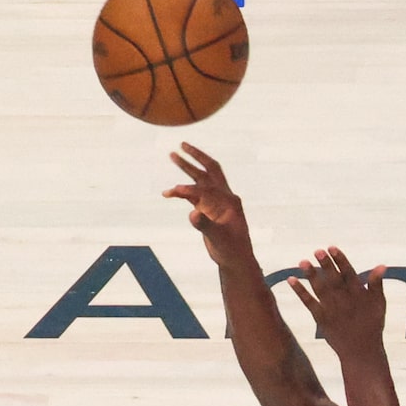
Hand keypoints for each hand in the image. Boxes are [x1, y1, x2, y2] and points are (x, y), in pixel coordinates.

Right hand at [161, 143, 252, 263]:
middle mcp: (224, 196)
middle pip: (208, 170)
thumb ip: (205, 225)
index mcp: (230, 200)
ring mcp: (216, 201)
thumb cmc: (231, 249)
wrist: (235, 259)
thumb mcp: (219, 238)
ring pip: (200, 179)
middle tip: (180, 146)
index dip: (191, 188)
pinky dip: (182, 191)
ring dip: (187, 168)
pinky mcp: (208, 208)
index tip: (175, 191)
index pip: (208, 188)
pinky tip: (169, 192)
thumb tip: (193, 214)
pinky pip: (194, 195)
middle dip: (194, 157)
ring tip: (172, 155)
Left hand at [285, 247, 390, 354]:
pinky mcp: (321, 319)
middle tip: (317, 251)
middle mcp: (344, 300)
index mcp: (358, 294)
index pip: (348, 273)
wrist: (361, 352)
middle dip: (325, 265)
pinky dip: (300, 291)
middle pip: (333, 279)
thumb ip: (376, 284)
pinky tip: (291, 280)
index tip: (332, 248)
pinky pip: (309, 303)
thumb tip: (382, 265)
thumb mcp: (379, 304)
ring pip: (320, 289)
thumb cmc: (372, 325)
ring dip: (311, 275)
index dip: (340, 260)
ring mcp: (332, 310)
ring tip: (302, 261)